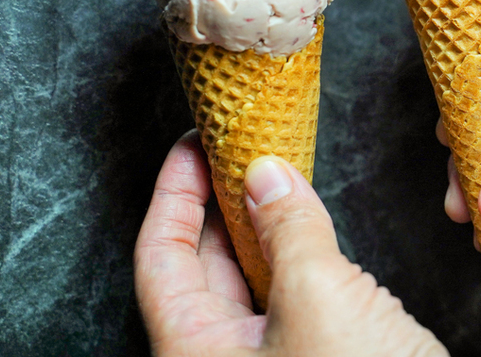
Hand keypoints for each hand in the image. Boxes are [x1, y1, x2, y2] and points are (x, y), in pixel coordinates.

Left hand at [135, 131, 447, 356]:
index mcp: (196, 351)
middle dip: (218, 199)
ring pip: (247, 274)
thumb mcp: (320, 298)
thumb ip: (289, 230)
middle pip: (199, 263)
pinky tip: (307, 220)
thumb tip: (267, 174)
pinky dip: (293, 248)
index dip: (173, 192)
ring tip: (274, 170)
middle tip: (238, 145)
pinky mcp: (307, 353)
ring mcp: (266, 356)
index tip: (193, 144)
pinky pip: (284, 289)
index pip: (160, 256)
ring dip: (260, 221)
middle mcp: (222, 356)